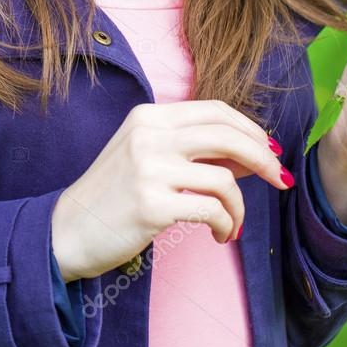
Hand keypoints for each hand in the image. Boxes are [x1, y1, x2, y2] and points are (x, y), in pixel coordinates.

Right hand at [50, 99, 293, 281]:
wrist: (67, 231)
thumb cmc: (114, 195)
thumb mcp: (148, 158)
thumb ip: (194, 151)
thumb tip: (254, 153)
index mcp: (149, 116)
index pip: (215, 110)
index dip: (250, 129)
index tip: (270, 151)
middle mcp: (149, 135)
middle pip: (227, 135)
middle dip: (263, 157)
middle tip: (279, 179)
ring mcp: (149, 169)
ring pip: (224, 178)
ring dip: (240, 206)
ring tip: (232, 224)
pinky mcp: (151, 205)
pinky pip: (212, 210)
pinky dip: (226, 225)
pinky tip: (220, 235)